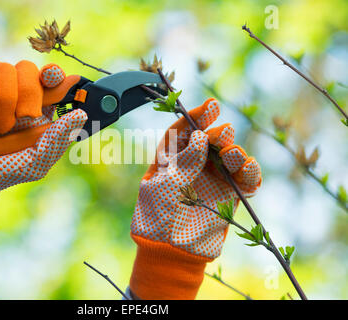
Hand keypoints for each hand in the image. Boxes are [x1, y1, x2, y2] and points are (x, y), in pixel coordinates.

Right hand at [0, 60, 86, 216]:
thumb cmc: (2, 169)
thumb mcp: (36, 162)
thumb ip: (58, 139)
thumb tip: (81, 115)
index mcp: (38, 108)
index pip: (52, 79)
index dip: (58, 76)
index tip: (68, 82)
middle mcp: (18, 92)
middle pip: (30, 69)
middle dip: (29, 95)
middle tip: (23, 119)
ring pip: (7, 69)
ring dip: (3, 104)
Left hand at [129, 98, 261, 298]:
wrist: (171, 252)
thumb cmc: (158, 216)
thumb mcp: (165, 184)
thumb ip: (185, 160)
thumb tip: (200, 136)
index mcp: (170, 159)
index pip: (184, 131)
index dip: (196, 117)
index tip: (210, 107)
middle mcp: (193, 165)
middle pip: (209, 139)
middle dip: (217, 134)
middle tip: (220, 136)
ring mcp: (213, 179)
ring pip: (230, 155)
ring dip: (234, 150)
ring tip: (230, 155)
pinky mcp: (230, 194)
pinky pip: (246, 178)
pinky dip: (251, 171)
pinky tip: (247, 169)